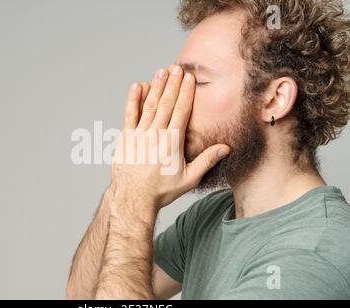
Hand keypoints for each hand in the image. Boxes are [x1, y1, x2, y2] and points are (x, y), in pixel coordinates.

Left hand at [110, 65, 229, 210]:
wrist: (133, 198)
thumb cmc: (161, 190)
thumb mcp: (188, 179)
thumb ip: (206, 161)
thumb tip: (225, 148)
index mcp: (172, 143)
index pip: (181, 111)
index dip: (186, 93)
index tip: (189, 78)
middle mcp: (155, 135)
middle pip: (166, 104)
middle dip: (172, 84)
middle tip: (177, 67)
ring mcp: (138, 135)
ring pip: (149, 105)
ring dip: (156, 87)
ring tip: (161, 71)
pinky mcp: (125, 137)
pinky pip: (130, 114)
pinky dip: (134, 99)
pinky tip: (138, 86)